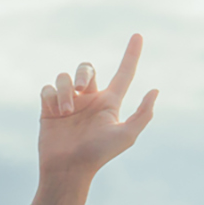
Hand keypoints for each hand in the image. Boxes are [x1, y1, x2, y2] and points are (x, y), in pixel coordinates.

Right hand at [37, 34, 158, 183]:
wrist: (68, 168)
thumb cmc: (98, 154)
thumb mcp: (126, 136)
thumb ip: (142, 114)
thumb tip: (155, 90)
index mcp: (109, 103)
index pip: (124, 73)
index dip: (132, 55)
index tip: (139, 36)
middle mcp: (89, 99)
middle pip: (87, 68)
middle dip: (83, 72)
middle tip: (81, 89)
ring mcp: (69, 102)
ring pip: (64, 77)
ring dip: (65, 93)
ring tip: (66, 114)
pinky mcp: (49, 107)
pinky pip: (47, 88)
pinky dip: (51, 98)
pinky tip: (54, 114)